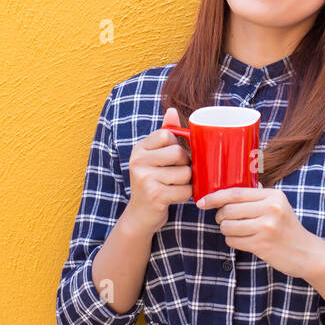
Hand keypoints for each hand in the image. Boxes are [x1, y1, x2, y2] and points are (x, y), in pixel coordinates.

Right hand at [123, 108, 193, 235]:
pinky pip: (184, 190)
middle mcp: (138, 161)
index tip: (174, 156)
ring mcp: (145, 179)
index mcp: (139, 148)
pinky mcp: (154, 196)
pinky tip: (176, 196)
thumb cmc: (153, 181)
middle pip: (179, 153)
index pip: (167, 135)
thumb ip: (165, 133)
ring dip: (187, 181)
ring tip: (176, 185)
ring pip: (184, 173)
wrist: (140, 215)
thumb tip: (172, 109)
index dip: (177, 145)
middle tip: (179, 172)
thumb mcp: (155, 156)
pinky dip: (186, 194)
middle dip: (185, 164)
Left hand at [197, 187, 324, 280]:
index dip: (215, 197)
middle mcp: (271, 209)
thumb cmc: (287, 228)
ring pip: (228, 226)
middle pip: (229, 210)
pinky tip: (243, 241)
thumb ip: (257, 197)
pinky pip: (234, 241)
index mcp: (273, 196)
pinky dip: (233, 241)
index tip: (202, 202)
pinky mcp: (262, 245)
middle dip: (221, 217)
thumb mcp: (278, 206)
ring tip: (237, 231)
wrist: (307, 253)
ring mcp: (267, 227)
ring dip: (226, 230)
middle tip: (225, 220)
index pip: (235, 193)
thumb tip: (226, 191)